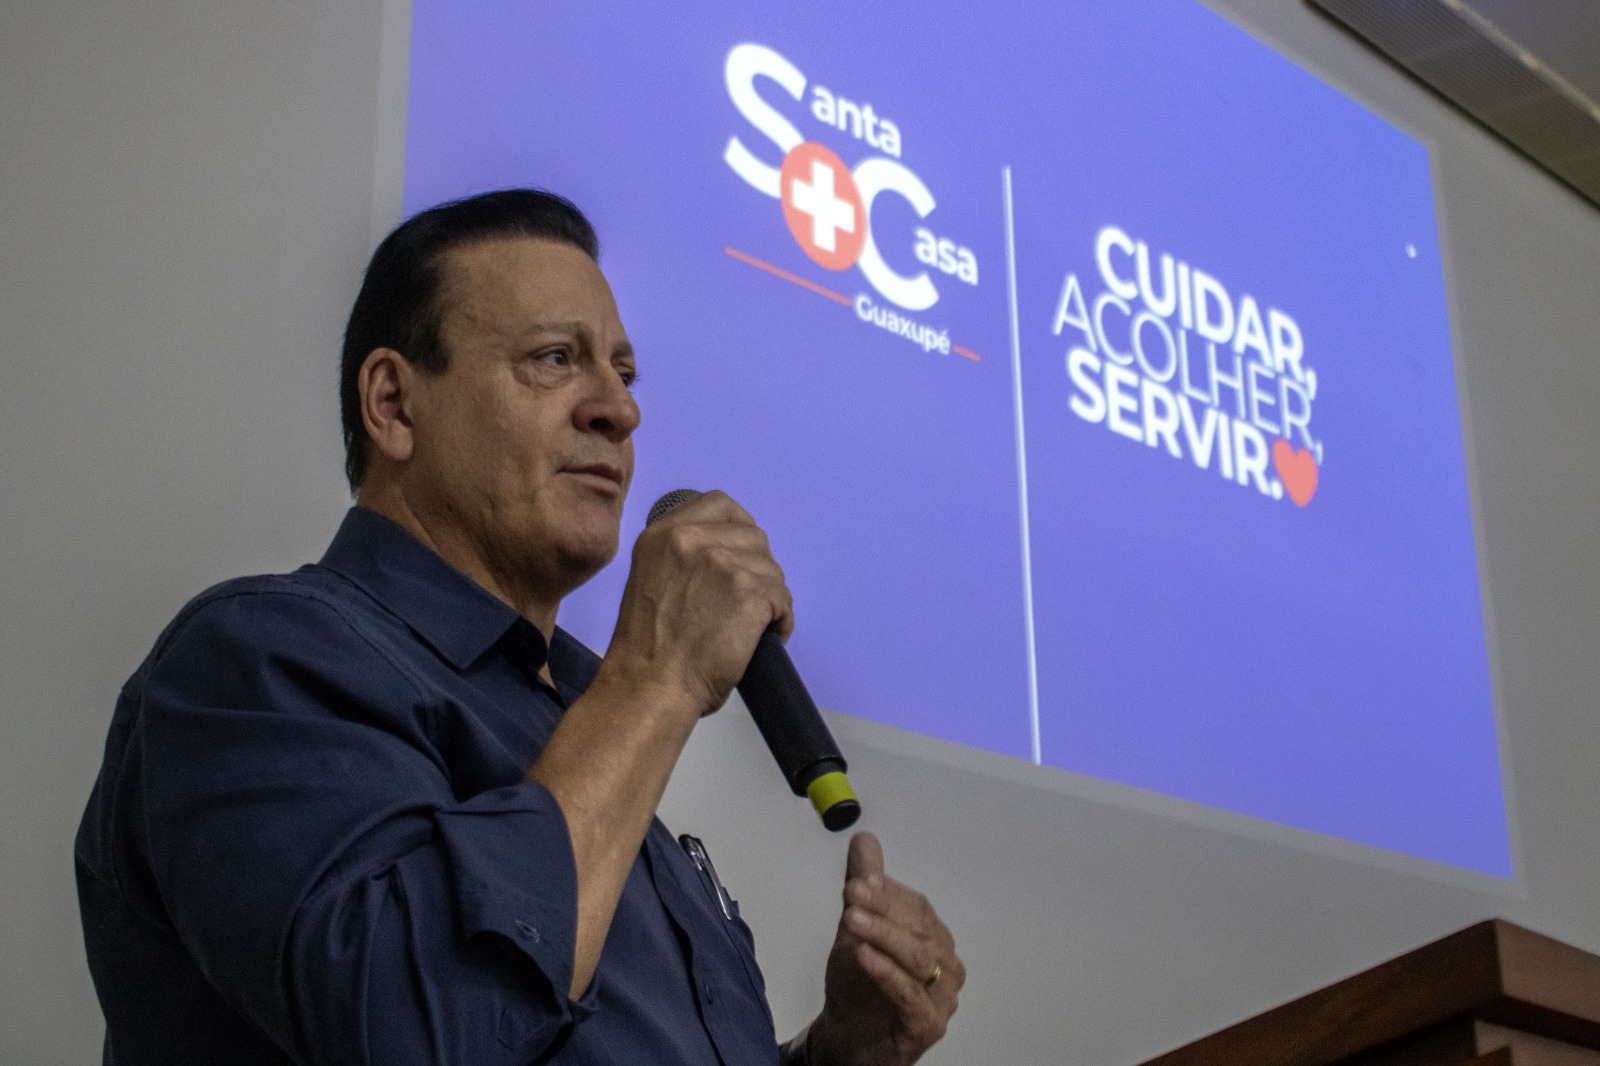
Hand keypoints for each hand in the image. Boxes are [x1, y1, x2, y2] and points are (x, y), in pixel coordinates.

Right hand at [601, 490, 792, 717]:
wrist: (649, 686)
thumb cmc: (647, 651)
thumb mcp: (652, 579)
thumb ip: (683, 558)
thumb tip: (724, 555)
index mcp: (662, 535)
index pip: (719, 504)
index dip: (738, 528)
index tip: (742, 555)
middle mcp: (691, 540)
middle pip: (753, 537)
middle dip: (757, 569)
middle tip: (745, 603)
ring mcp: (722, 563)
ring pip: (771, 569)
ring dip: (770, 598)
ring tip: (752, 626)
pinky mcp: (749, 591)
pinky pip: (783, 599)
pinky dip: (780, 621)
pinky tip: (764, 637)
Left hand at [805, 833, 963, 1065]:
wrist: (844, 1039)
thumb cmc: (858, 989)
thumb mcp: (856, 928)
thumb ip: (865, 887)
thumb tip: (865, 842)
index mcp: (935, 940)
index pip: (919, 907)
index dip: (888, 891)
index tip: (859, 879)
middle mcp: (945, 968)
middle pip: (922, 931)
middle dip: (884, 909)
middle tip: (853, 894)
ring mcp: (940, 999)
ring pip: (920, 959)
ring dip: (884, 935)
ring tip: (853, 921)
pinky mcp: (927, 1027)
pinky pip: (911, 996)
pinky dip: (887, 972)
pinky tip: (864, 956)